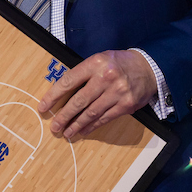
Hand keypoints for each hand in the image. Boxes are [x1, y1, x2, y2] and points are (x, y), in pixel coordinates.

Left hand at [38, 50, 156, 139]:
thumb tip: (62, 92)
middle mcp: (106, 78)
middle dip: (64, 115)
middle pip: (79, 101)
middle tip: (54, 125)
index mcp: (96, 63)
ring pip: (91, 113)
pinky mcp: (126, 105)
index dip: (53, 95)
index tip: (43, 106)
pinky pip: (104, 118)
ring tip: (66, 132)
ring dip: (76, 124)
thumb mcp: (100, 59)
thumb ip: (83, 73)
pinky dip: (92, 126)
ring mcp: (117, 92)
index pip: (69, 81)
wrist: (148, 68)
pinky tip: (83, 130)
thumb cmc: (119, 63)